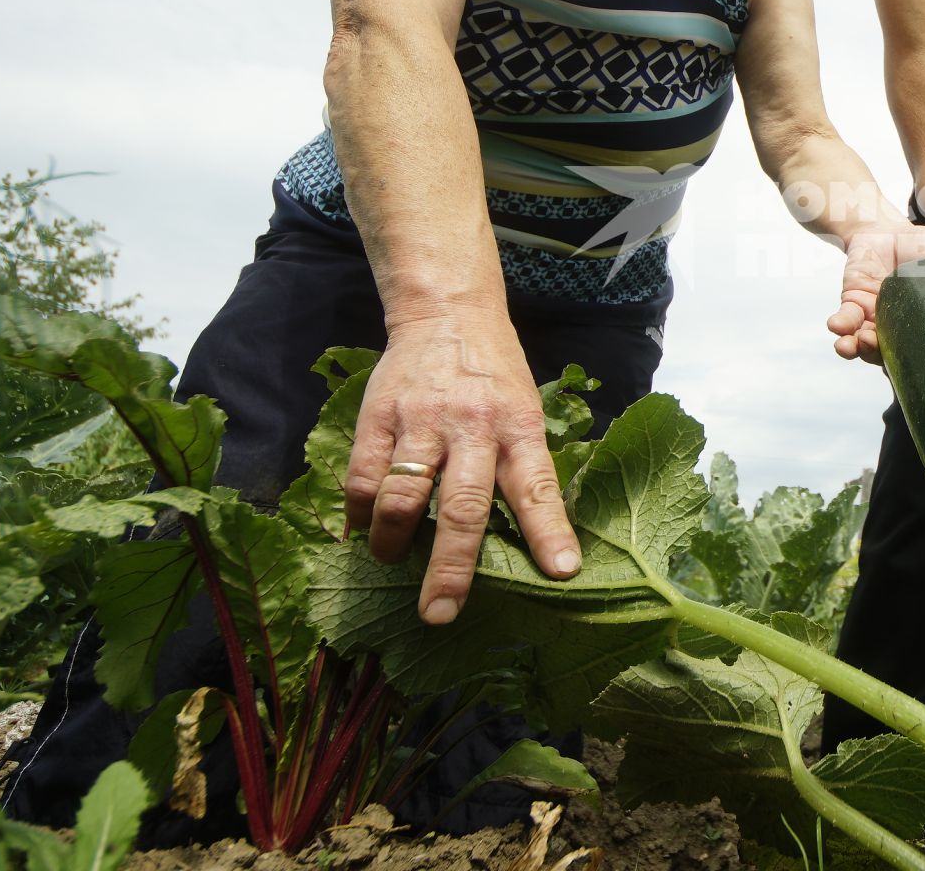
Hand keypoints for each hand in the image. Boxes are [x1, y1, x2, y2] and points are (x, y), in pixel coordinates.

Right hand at [342, 311, 580, 623]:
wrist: (448, 312)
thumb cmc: (496, 376)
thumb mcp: (527, 410)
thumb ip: (524, 465)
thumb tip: (537, 540)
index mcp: (519, 428)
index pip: (537, 487)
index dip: (549, 531)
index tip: (563, 572)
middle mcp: (472, 428)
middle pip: (462, 506)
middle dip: (451, 567)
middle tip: (440, 613)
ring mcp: (422, 422)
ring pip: (402, 495)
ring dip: (394, 542)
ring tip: (393, 562)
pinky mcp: (379, 416)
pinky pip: (364, 476)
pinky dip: (361, 513)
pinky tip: (362, 532)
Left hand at [826, 220, 924, 362]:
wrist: (884, 228)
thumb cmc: (920, 247)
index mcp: (918, 324)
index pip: (918, 351)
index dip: (916, 363)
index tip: (918, 371)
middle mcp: (894, 327)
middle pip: (886, 354)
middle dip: (878, 357)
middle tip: (876, 351)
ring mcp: (872, 317)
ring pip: (861, 342)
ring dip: (854, 348)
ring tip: (854, 345)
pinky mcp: (852, 301)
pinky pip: (844, 319)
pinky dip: (840, 324)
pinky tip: (836, 325)